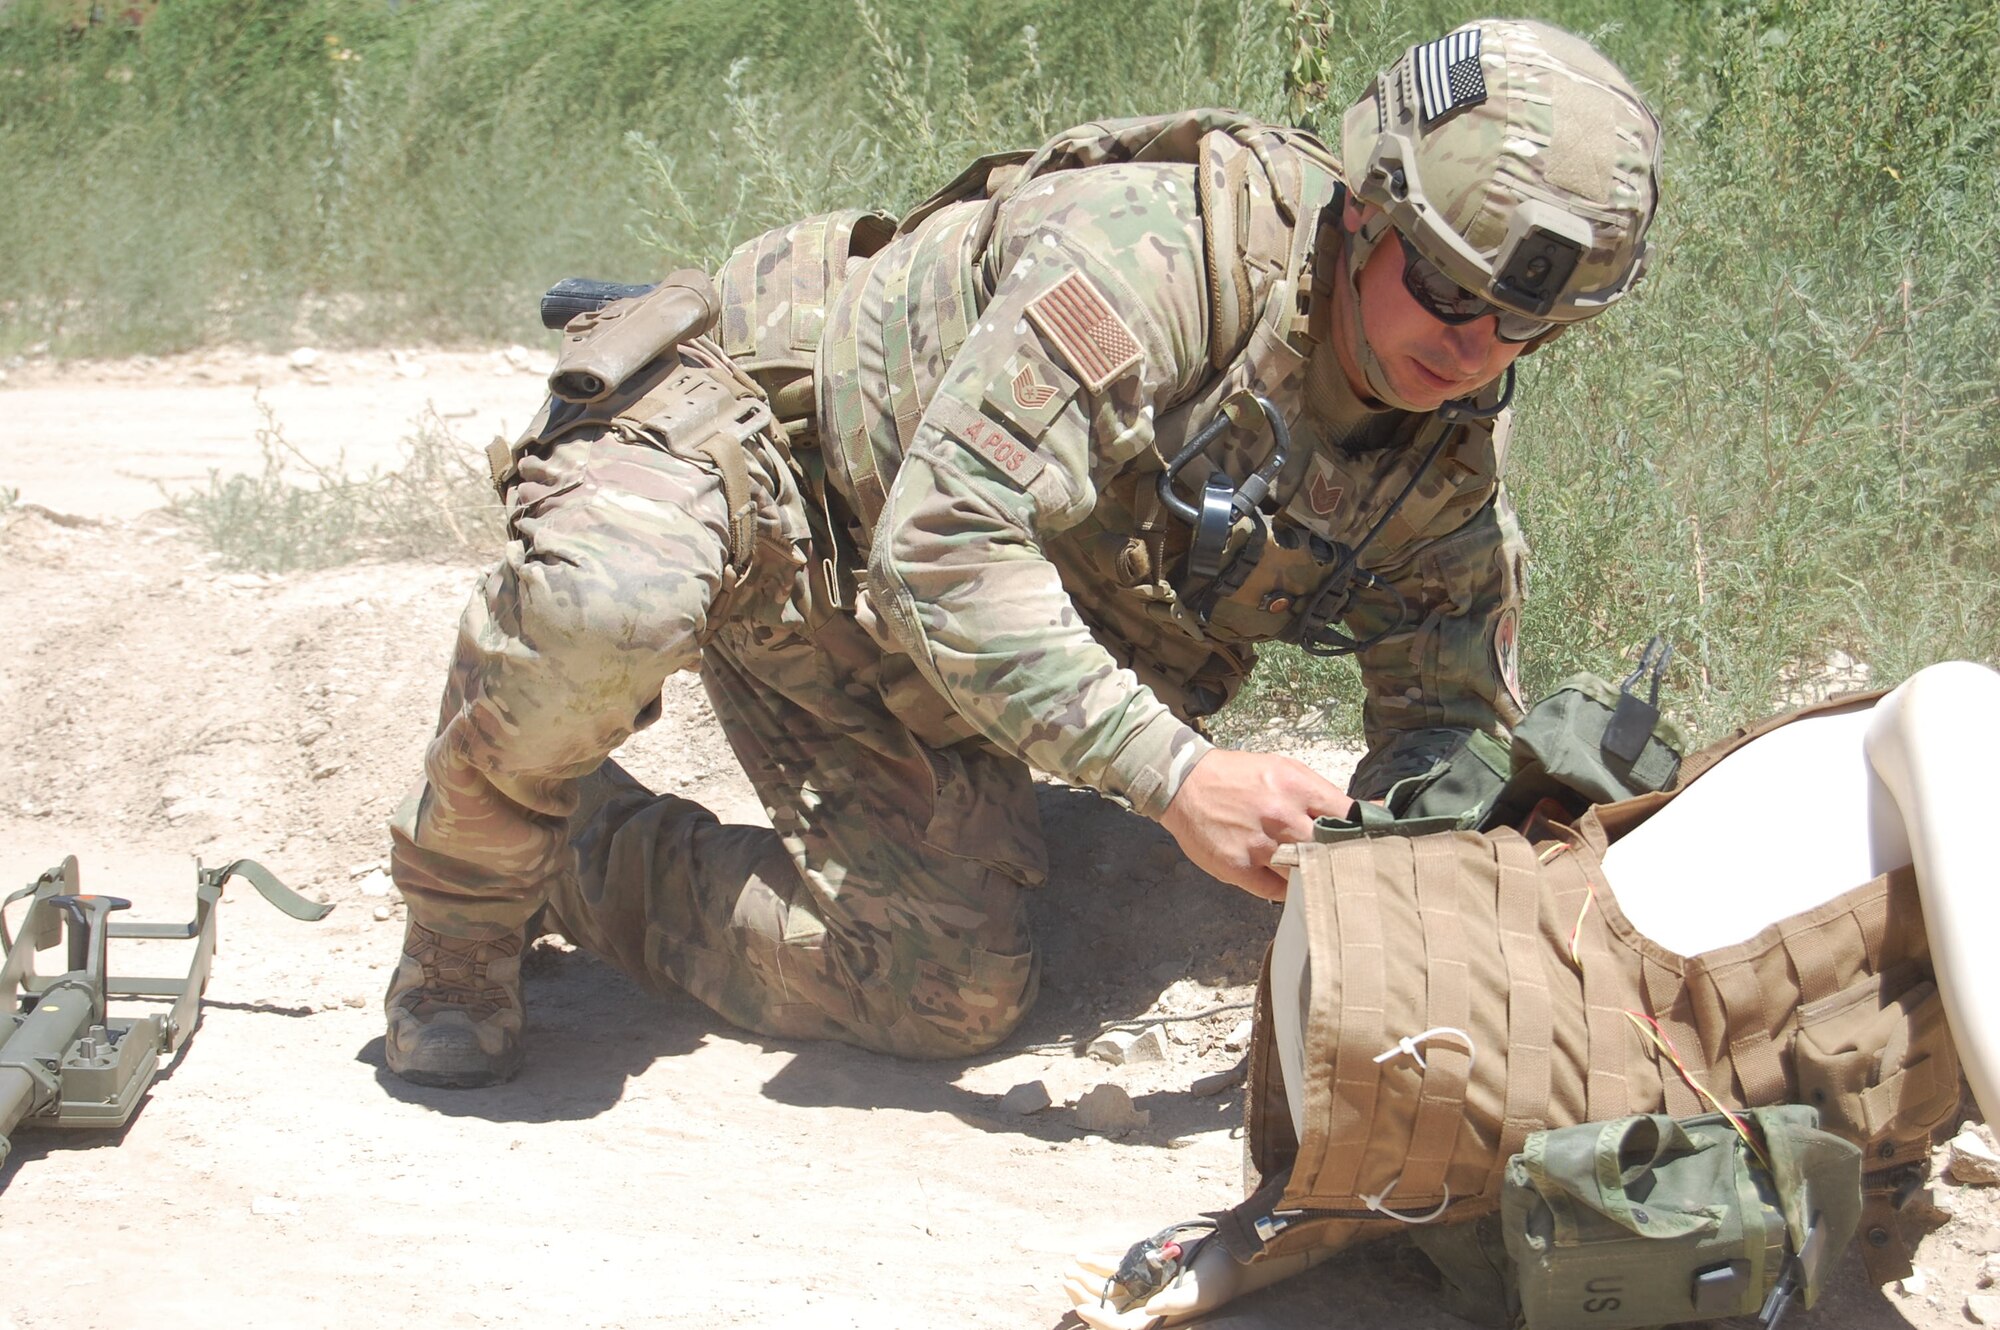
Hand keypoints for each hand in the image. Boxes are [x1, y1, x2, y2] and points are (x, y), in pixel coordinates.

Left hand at [1058, 1238, 1330, 1327]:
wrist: (1229, 1255)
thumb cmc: (1218, 1278)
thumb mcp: (1199, 1292)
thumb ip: (1176, 1303)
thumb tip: (1149, 1312)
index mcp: (1158, 1319)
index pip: (1122, 1327)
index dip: (1100, 1321)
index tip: (1081, 1309)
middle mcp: (1147, 1306)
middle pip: (1108, 1308)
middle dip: (1085, 1296)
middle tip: (1067, 1279)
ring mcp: (1144, 1287)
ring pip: (1108, 1288)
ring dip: (1087, 1280)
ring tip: (1069, 1268)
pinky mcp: (1144, 1269)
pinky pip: (1116, 1269)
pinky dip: (1099, 1264)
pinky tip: (1082, 1255)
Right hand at [1158, 749, 1354, 899]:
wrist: (1184, 783)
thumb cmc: (1239, 776)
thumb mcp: (1283, 769)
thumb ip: (1320, 793)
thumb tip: (1362, 812)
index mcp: (1295, 786)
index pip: (1347, 816)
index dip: (1364, 831)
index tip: (1372, 842)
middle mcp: (1280, 815)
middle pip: (1329, 850)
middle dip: (1340, 859)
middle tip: (1345, 867)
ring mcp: (1258, 844)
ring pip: (1304, 874)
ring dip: (1311, 876)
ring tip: (1313, 875)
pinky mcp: (1237, 867)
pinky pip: (1275, 891)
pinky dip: (1285, 889)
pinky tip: (1284, 878)